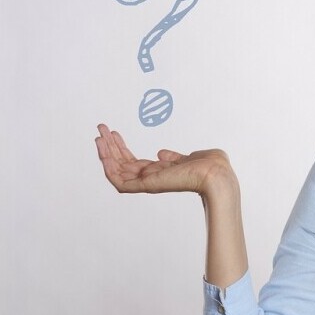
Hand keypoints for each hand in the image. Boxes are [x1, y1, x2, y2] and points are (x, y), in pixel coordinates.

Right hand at [95, 123, 235, 195]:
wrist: (216, 173)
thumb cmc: (211, 166)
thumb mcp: (188, 157)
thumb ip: (173, 157)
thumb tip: (161, 153)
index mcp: (161, 172)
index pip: (134, 162)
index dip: (121, 148)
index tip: (113, 133)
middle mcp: (152, 178)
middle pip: (122, 164)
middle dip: (110, 147)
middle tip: (100, 129)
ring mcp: (148, 183)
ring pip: (117, 171)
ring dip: (105, 153)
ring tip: (98, 136)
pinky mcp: (146, 186)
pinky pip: (119, 182)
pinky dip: (108, 167)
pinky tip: (103, 151)